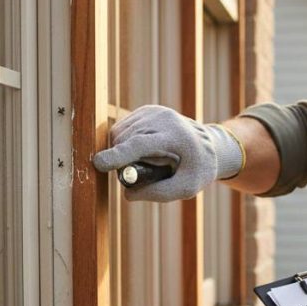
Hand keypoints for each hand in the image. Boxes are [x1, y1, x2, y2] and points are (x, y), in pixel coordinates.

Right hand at [92, 105, 243, 201]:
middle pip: (125, 141)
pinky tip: (143, 150)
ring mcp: (153, 111)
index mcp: (177, 136)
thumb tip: (127, 194)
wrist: (207, 145)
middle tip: (144, 173)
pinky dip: (124, 144)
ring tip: (149, 160)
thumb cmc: (198, 168)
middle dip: (123, 162)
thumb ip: (158, 193)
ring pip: (118, 134)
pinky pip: (121, 129)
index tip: (99, 163)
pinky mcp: (145, 111)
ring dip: (123, 153)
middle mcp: (164, 118)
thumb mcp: (187, 188)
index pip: (141, 143)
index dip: (119, 155)